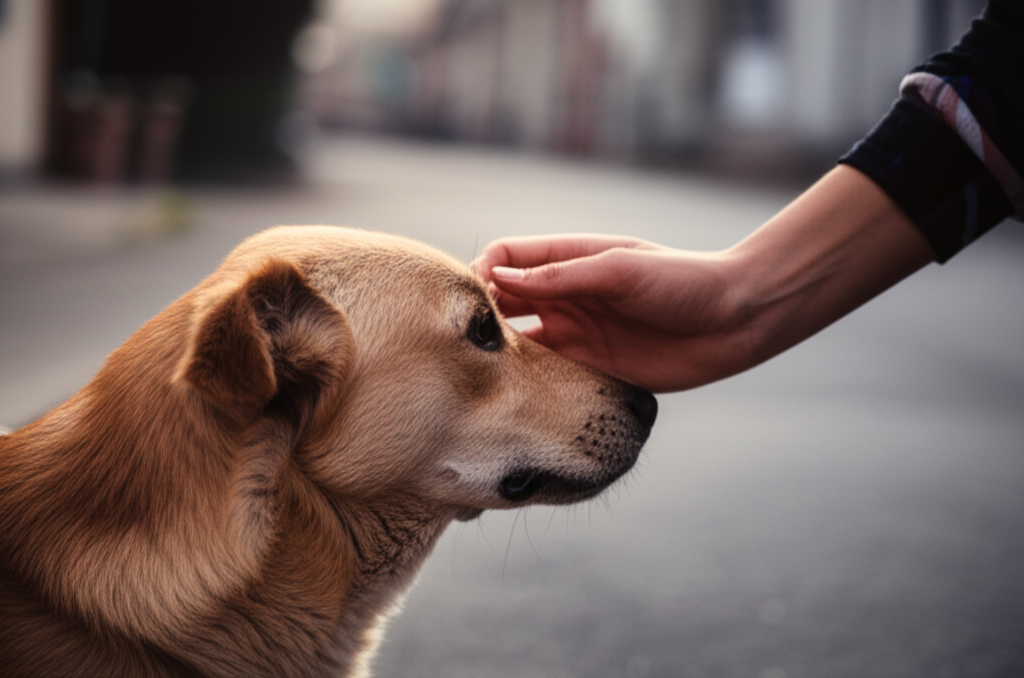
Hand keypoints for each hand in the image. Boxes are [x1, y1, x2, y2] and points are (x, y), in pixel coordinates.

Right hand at [472, 167, 934, 392]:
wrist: (737, 321)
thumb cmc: (684, 281)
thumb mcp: (620, 270)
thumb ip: (561, 277)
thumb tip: (498, 279)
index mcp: (570, 261)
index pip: (506, 259)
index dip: (481, 272)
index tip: (468, 299)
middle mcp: (566, 297)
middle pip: (504, 304)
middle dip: (480, 320)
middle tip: (464, 346)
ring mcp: (578, 336)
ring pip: (521, 347)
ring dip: (501, 359)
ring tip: (483, 377)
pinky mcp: (593, 373)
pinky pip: (550, 381)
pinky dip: (529, 389)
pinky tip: (517, 401)